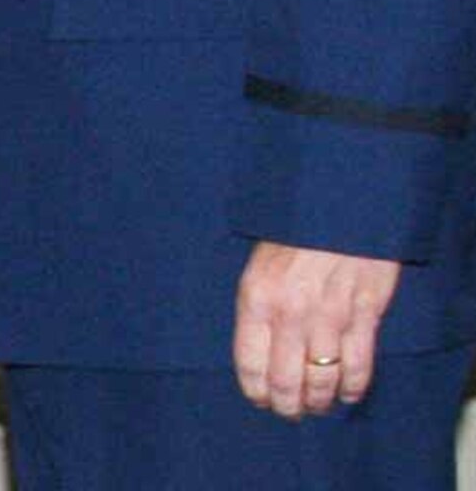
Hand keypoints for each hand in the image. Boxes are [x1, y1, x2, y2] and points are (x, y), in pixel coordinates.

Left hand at [233, 241, 400, 416]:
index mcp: (257, 297)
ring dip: (319, 401)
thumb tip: (257, 347)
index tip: (260, 400)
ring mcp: (330, 317)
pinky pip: (359, 367)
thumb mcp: (257, 261)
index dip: (255, 391)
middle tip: (290, 410)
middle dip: (287, 405)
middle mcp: (291, 313)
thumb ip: (258, 304)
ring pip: (323, 381)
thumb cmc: (291, 231)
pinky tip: (346, 394)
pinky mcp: (365, 315)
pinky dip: (353, 389)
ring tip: (316, 405)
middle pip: (286, 382)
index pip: (250, 363)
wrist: (336, 203)